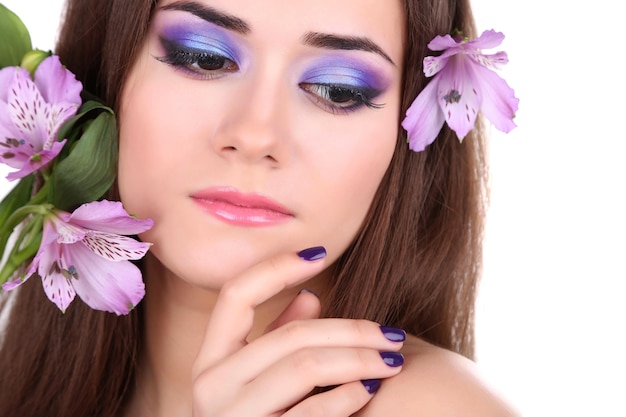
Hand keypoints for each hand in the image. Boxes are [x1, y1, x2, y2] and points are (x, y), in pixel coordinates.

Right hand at [191, 247, 404, 416]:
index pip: (236, 294)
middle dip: (351, 329)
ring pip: (304, 365)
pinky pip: (309, 413)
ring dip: (357, 358)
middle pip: (290, 336)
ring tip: (391, 360)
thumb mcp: (254, 381)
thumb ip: (276, 339)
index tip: (321, 251)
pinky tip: (368, 389)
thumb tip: (312, 297)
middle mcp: (211, 385)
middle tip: (391, 335)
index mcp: (210, 359)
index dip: (278, 267)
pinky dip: (345, 397)